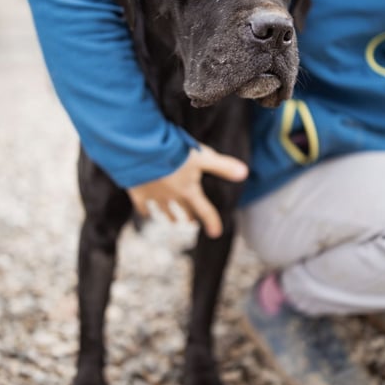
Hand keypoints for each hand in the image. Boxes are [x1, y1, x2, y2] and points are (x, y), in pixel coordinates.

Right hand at [127, 145, 247, 237]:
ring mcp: (155, 197)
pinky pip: (143, 206)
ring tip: (173, 221)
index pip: (205, 210)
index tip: (216, 233)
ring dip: (170, 217)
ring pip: (164, 211)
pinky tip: (146, 213)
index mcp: (189, 191)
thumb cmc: (174, 152)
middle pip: (184, 211)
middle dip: (189, 217)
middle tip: (191, 222)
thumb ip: (222, 166)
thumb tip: (245, 173)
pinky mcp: (138, 192)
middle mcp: (173, 197)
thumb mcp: (202, 157)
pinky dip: (145, 211)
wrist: (142, 150)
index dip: (212, 222)